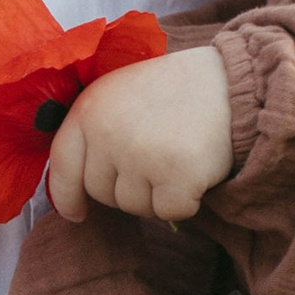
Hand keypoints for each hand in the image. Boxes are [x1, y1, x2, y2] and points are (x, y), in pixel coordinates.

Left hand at [44, 45, 232, 220]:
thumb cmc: (175, 92)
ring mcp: (140, 155)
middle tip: (157, 156)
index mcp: (89, 109)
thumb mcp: (119, 96)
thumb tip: (71, 195)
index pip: (62, 164)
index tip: (76, 213)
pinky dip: (186, 201)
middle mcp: (108, 133)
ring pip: (135, 207)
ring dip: (157, 194)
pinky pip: (169, 212)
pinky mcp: (175, 176)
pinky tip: (196, 169)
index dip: (66, 195)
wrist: (232, 81)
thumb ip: (94, 133)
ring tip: (177, 155)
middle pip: (101, 193)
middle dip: (128, 187)